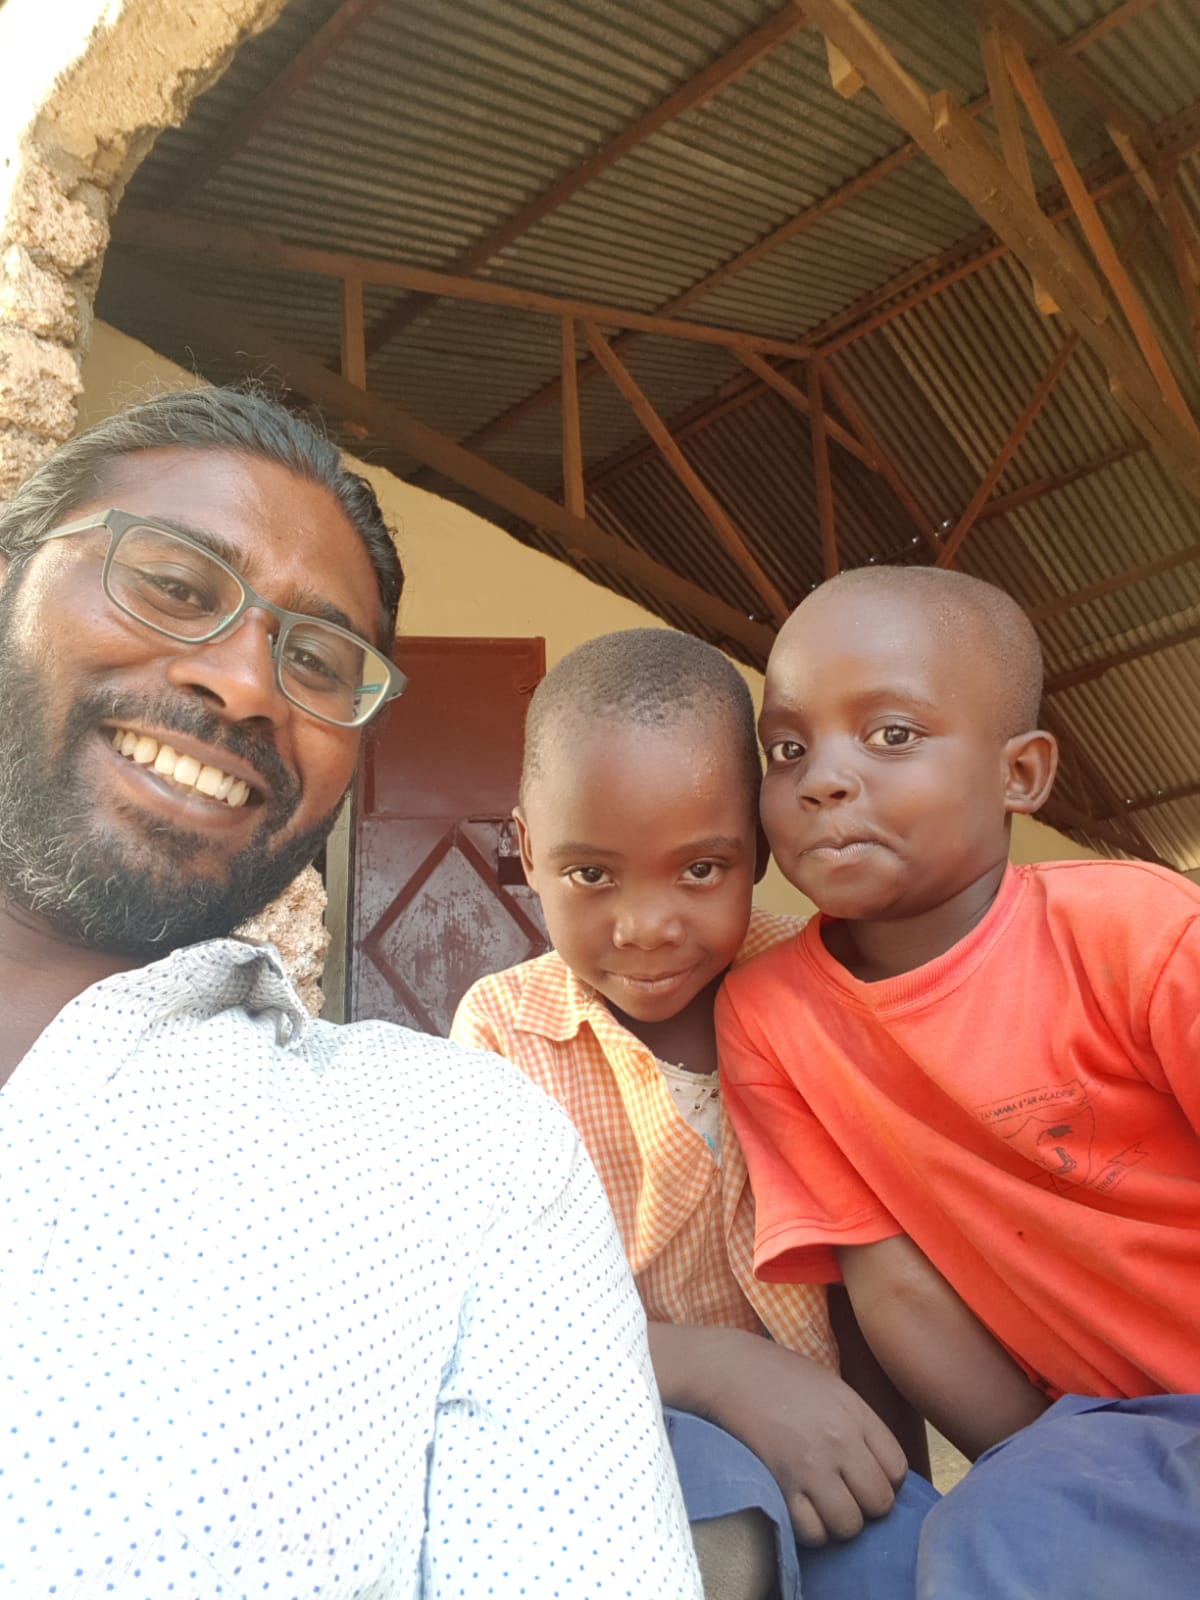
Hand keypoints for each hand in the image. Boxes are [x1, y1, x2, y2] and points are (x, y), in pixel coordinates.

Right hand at [650, 1323, 907, 1545]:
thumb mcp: (829, 1385)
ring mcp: (811, 1465)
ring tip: (821, 1505)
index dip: (884, 1480)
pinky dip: (809, 1529)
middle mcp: (840, 1441)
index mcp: (855, 1412)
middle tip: (843, 1494)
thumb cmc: (776, 1374)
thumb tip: (877, 1462)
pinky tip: (799, 1510)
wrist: (725, 1371)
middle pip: (879, 1502)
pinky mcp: (781, 1485)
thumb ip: (857, 1422)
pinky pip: (812, 1531)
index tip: (864, 1478)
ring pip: (849, 1524)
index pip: (898, 1469)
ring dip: (837, 1522)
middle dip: (865, 1505)